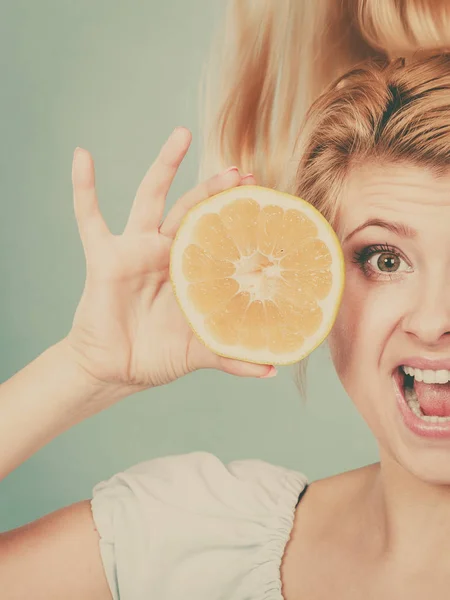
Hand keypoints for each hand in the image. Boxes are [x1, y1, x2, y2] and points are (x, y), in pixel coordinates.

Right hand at [65, 127, 274, 391]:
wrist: (115, 369)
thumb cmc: (157, 355)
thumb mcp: (198, 352)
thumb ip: (232, 356)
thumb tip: (272, 370)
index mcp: (191, 270)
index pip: (217, 232)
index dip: (237, 214)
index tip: (263, 196)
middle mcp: (166, 252)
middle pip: (192, 209)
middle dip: (214, 188)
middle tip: (240, 170)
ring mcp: (135, 250)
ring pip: (150, 199)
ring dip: (165, 166)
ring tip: (183, 134)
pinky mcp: (104, 256)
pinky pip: (89, 217)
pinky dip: (84, 188)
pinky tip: (82, 156)